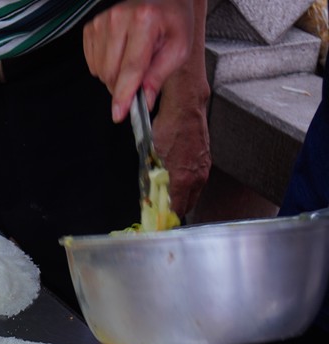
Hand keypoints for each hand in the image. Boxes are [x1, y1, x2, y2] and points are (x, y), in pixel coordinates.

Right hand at [82, 0, 193, 121]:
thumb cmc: (172, 19)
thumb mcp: (179, 47)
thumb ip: (160, 75)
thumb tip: (144, 99)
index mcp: (144, 21)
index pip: (131, 68)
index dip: (124, 95)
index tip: (119, 113)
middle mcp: (119, 18)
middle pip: (111, 73)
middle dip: (124, 85)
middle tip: (140, 76)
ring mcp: (101, 22)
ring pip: (99, 71)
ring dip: (114, 76)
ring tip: (131, 59)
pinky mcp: (91, 27)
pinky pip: (92, 63)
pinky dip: (104, 66)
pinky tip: (119, 54)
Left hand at [153, 77, 210, 216]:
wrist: (186, 107)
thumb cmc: (168, 129)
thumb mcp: (152, 157)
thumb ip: (154, 179)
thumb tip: (152, 194)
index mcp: (184, 179)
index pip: (177, 209)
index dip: (166, 218)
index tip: (158, 222)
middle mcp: (198, 177)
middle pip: (187, 205)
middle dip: (174, 210)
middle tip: (160, 211)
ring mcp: (204, 169)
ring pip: (193, 193)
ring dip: (181, 198)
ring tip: (166, 197)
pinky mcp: (206, 161)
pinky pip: (197, 181)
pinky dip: (187, 185)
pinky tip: (176, 181)